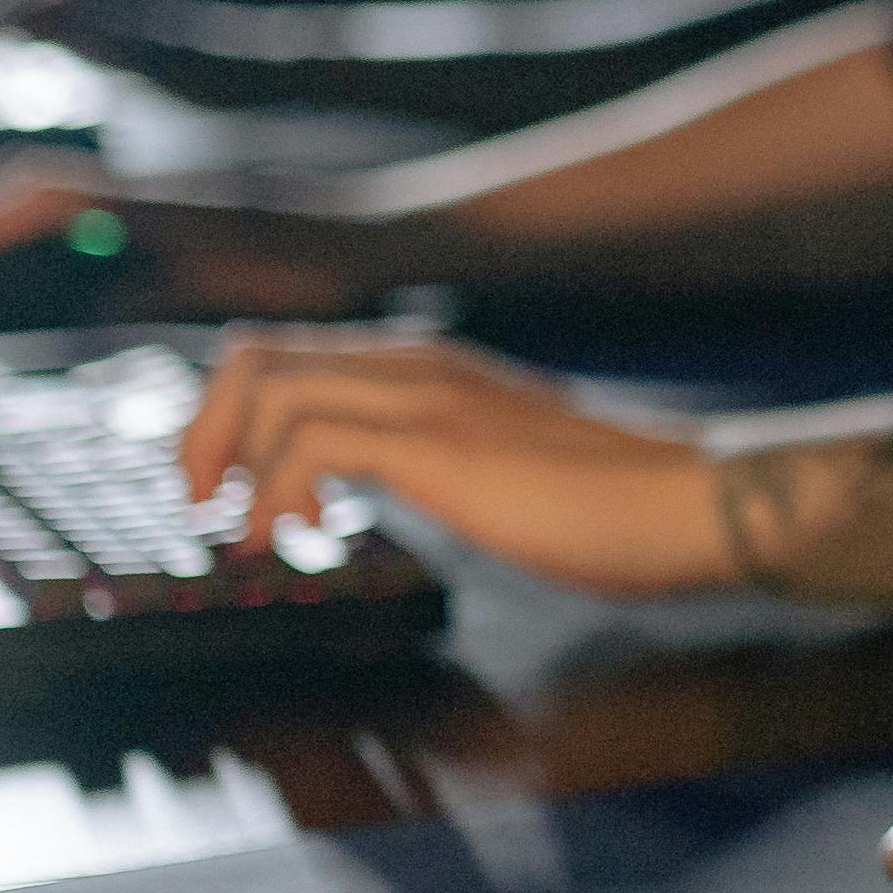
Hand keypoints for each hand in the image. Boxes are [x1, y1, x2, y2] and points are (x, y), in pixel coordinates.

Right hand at [0, 158, 389, 315]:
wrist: (384, 234)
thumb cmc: (317, 267)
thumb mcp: (227, 293)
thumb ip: (154, 295)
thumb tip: (91, 307)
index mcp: (152, 202)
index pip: (39, 194)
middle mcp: (153, 186)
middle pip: (36, 182)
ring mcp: (169, 192)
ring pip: (67, 191)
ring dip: (20, 223)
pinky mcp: (191, 207)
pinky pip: (103, 208)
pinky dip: (65, 232)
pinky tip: (71, 276)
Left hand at [179, 329, 739, 594]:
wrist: (688, 504)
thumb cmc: (609, 506)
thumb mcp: (495, 470)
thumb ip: (432, 463)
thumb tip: (373, 492)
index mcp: (427, 368)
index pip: (288, 354)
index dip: (229, 413)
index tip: (223, 485)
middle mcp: (416, 364)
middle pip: (256, 354)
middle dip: (203, 431)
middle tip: (205, 503)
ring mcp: (426, 396)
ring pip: (269, 385)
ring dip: (228, 461)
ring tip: (247, 532)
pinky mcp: (437, 442)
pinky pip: (310, 440)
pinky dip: (275, 491)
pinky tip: (295, 538)